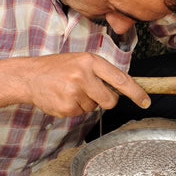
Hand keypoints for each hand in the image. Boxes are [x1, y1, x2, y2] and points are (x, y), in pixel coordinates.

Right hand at [21, 53, 149, 116]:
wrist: (29, 76)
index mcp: (90, 61)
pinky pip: (80, 113)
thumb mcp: (81, 61)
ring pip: (93, 107)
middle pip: (110, 100)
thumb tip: (123, 89)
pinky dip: (74, 108)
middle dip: (106, 101)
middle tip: (91, 92)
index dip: (136, 92)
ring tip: (70, 90)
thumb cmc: (58, 68)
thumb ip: (101, 73)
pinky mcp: (66, 107)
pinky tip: (63, 97)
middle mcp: (83, 75)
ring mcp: (74, 92)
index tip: (145, 101)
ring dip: (85, 102)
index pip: (120, 79)